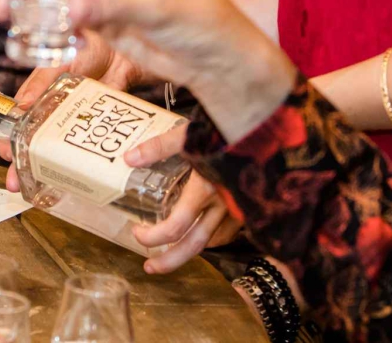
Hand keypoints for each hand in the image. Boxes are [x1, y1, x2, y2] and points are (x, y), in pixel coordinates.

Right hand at [0, 0, 295, 141]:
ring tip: (9, 18)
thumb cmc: (200, 19)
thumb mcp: (156, 6)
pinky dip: (41, 18)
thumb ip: (111, 4)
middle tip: (7, 2)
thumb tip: (71, 6)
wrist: (215, 58)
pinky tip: (35, 35)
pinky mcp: (95, 7)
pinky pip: (56, 6)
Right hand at [0, 30, 150, 191]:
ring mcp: (75, 118)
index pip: (18, 116)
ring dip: (44, 165)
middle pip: (33, 136)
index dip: (8, 136)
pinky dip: (77, 162)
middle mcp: (54, 107)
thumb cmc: (89, 45)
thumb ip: (42, 81)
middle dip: (22, 159)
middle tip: (15, 179)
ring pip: (56, 145)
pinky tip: (70, 178)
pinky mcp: (97, 124)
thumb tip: (21, 106)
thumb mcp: (61, 62)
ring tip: (34, 184)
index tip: (3, 152)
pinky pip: (85, 146)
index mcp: (40, 89)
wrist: (126, 48)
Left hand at [124, 126, 241, 273]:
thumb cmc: (224, 126)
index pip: (175, 227)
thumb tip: (129, 158)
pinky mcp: (249, 205)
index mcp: (205, 188)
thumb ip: (158, 147)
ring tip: (172, 250)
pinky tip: (201, 231)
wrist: (263, 124)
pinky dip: (212, 236)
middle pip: (195, 245)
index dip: (152, 236)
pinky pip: (229, 230)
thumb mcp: (188, 133)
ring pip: (214, 240)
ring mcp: (240, 208)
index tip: (137, 231)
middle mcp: (224, 204)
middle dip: (170, 261)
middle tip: (149, 267)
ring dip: (192, 249)